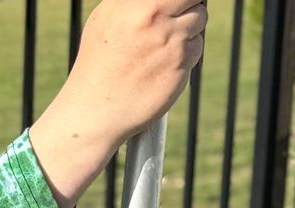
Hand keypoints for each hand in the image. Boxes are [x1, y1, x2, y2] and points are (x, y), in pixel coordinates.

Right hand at [29, 0, 206, 207]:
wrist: (94, 110)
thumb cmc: (98, 65)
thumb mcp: (106, 19)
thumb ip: (134, 2)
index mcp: (131, 1)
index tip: (178, 5)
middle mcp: (151, 14)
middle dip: (190, 4)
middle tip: (176, 19)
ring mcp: (169, 38)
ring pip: (200, 19)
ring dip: (189, 28)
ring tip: (164, 46)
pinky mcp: (181, 62)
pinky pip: (197, 47)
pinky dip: (188, 54)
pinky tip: (164, 66)